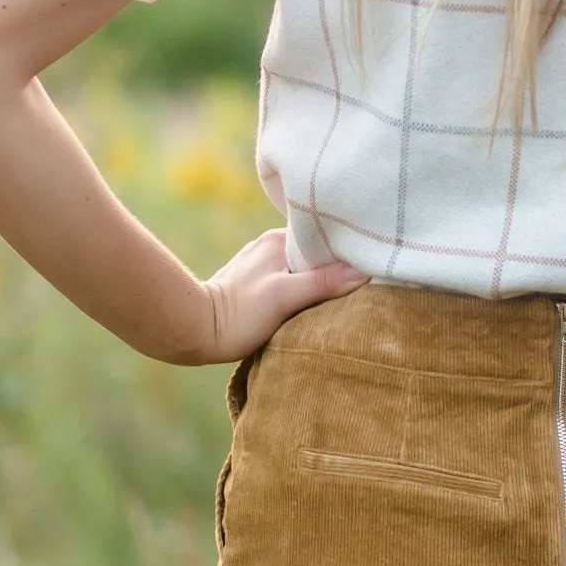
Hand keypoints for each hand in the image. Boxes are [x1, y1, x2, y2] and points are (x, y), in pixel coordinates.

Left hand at [185, 227, 369, 365]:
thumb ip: (322, 282)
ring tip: (344, 290)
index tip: (370, 256)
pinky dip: (305, 286)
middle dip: (337, 262)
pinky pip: (291, 277)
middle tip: (365, 276)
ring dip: (320, 276)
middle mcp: (270, 245)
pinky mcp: (256, 283)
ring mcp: (262, 263)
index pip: (323, 234)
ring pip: (303, 265)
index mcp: (278, 239)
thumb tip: (363, 272)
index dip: (347, 244)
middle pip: (316, 250)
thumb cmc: (238, 315)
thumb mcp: (283, 298)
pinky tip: (314, 300)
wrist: (194, 330)